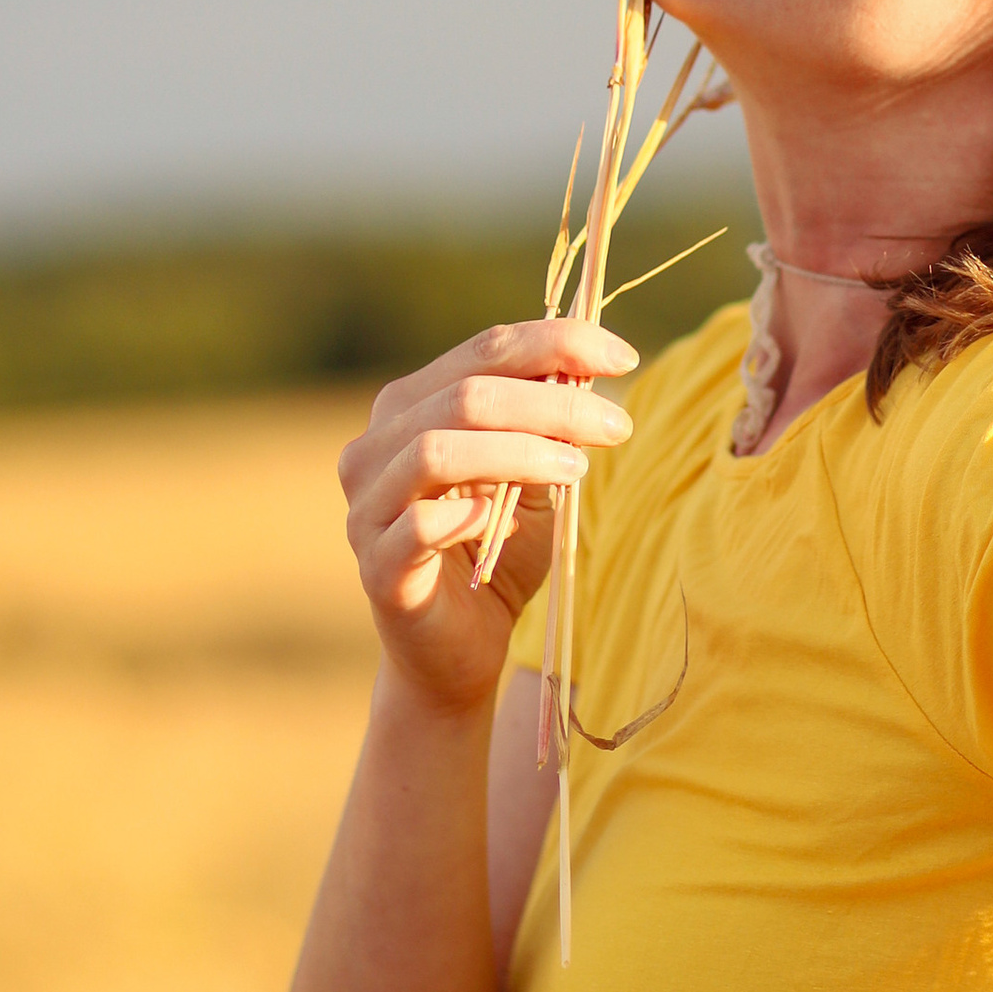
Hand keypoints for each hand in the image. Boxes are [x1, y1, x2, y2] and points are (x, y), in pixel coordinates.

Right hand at [337, 319, 636, 716]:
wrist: (460, 648)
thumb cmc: (497, 550)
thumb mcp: (534, 475)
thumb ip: (549, 424)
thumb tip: (595, 366)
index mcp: (411, 406)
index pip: (484, 351)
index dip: (555, 343)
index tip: (624, 357)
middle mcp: (375, 446)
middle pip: (465, 395)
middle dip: (553, 403)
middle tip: (617, 426)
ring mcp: (368, 507)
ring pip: (436, 450)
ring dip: (520, 451)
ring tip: (579, 470)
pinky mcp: (378, 567)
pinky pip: (417, 527)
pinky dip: (468, 515)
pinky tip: (508, 523)